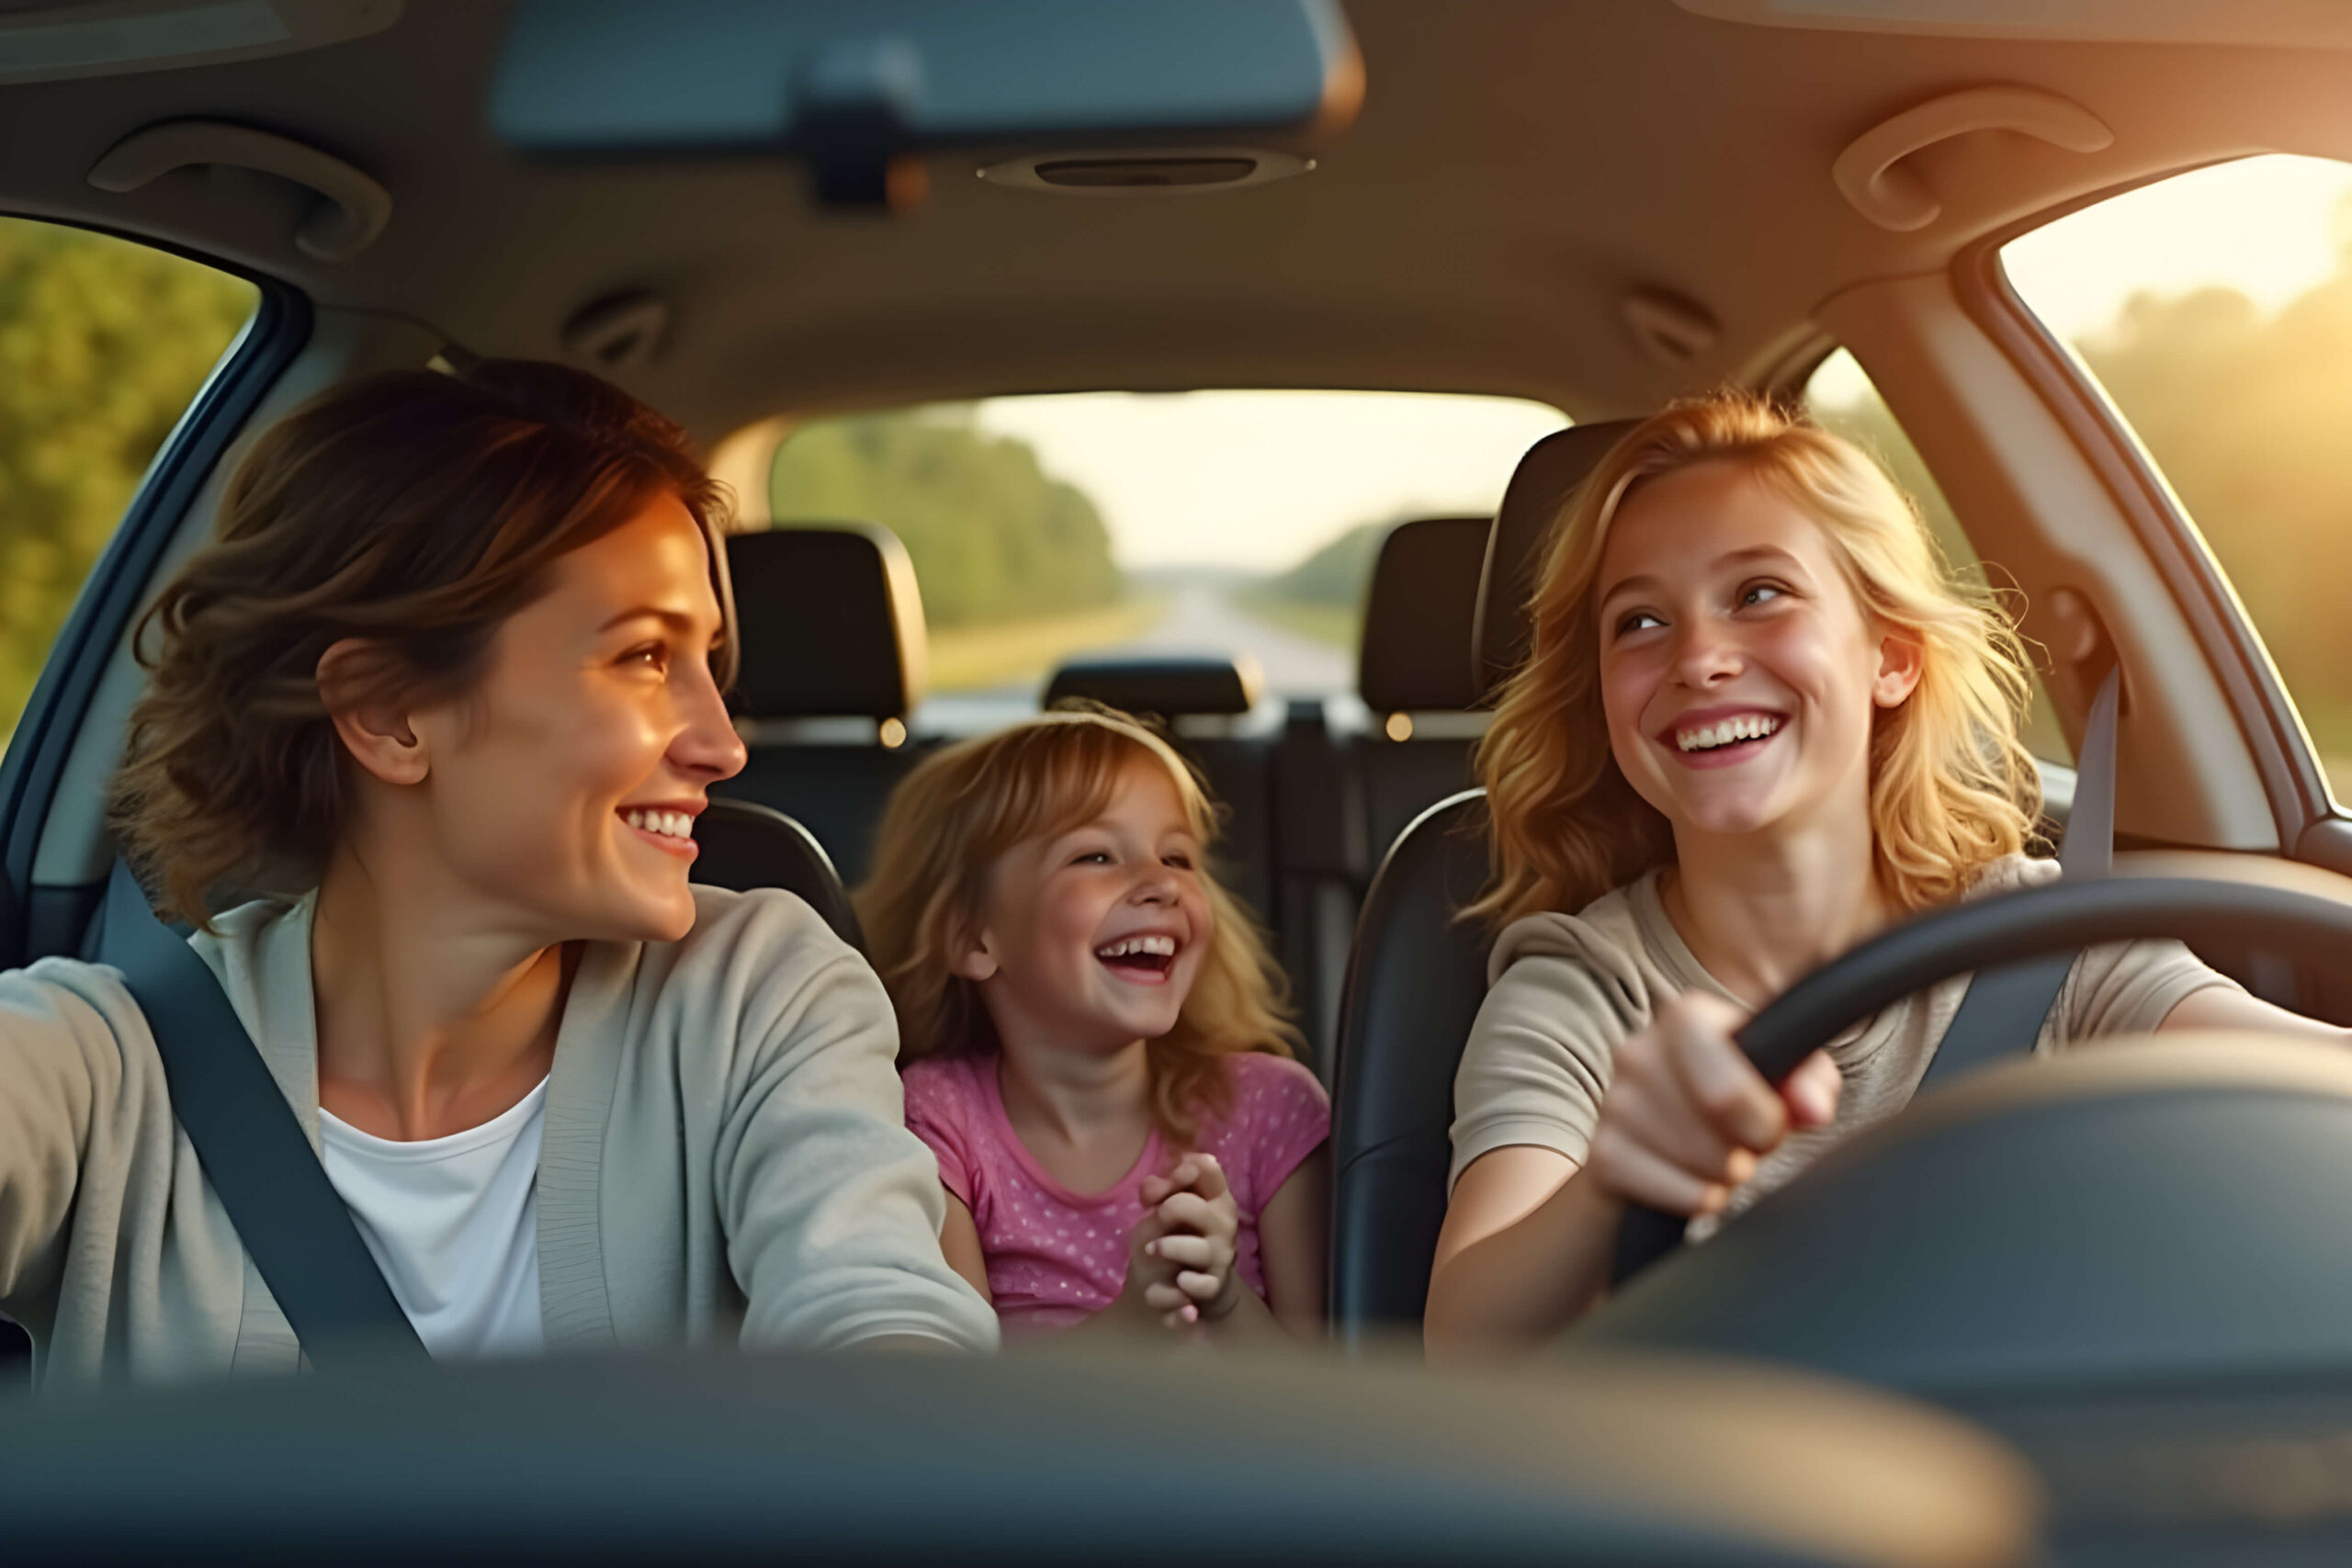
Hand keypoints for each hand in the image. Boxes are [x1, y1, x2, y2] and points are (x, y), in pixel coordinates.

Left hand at [1135, 1152, 1241, 1328]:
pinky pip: (1197, 1288)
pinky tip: (1175, 1284)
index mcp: (1214, 1198)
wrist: (1175, 1283)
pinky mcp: (1211, 1287)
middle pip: (1196, 1208)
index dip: (1182, 1171)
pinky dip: (1177, 1291)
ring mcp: (1219, 1257)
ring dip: (1171, 1248)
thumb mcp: (1159, 1208)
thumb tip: (1153, 1185)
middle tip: (1160, 1215)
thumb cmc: (1171, 1234)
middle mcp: (1223, 1225)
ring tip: (1154, 1250)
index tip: (1167, 1184)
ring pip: (1199, 1251)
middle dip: (1172, 1208)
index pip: (1207, 1169)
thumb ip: (1157, 1190)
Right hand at [1583, 993, 1840, 1218]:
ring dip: (1723, 1177)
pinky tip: (1692, 1179)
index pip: (1725, 1091)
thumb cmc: (1733, 1099)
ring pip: (1698, 1167)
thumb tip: (1810, 1108)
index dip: (1760, 1119)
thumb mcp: (1784, 1076)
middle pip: (1715, 1135)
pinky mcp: (1602, 1154)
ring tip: (1716, 1158)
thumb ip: (1809, 1080)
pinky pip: (1675, 1196)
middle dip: (1745, 1151)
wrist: (1664, 1135)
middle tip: (1741, 1143)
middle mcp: (1638, 1052)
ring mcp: (1614, 1104)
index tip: (1770, 1124)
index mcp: (1685, 1018)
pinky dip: (1698, 1200)